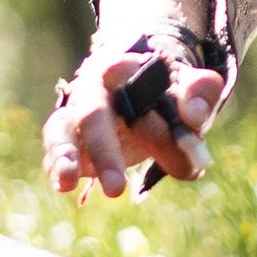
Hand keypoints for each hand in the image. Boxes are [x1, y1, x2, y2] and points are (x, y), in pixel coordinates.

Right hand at [43, 40, 225, 199]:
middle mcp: (92, 90)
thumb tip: (195, 117)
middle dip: (103, 150)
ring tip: (67, 181)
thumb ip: (200, 93)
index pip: (125, 75)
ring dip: (63, 156)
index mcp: (123, 69)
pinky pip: (56, 153)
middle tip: (117, 187)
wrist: (143, 96)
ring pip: (60, 131)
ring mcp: (74, 116)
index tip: (145, 104)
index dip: (135, 94)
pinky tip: (65, 185)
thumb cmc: (166, 95)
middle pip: (92, 114)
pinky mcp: (66, 141)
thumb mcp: (190, 88)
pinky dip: (56, 168)